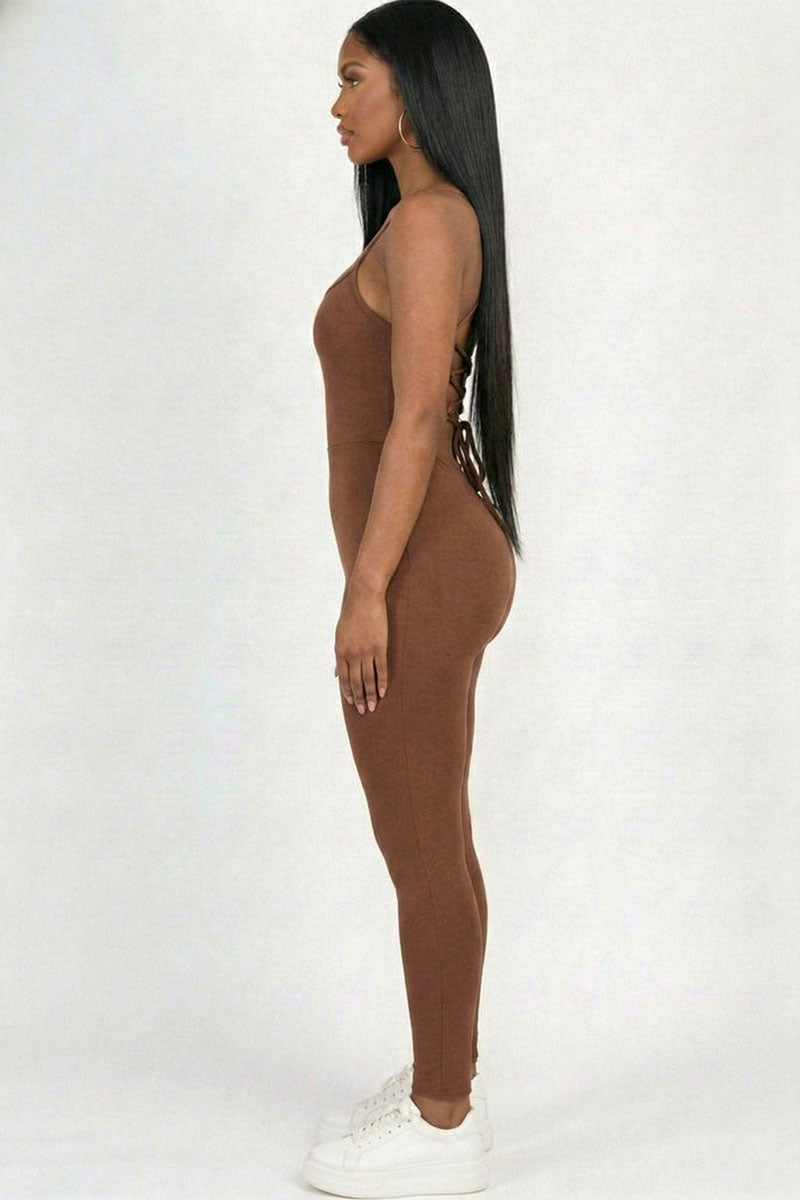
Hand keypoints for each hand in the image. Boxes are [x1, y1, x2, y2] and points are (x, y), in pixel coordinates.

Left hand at [333, 580, 387, 713]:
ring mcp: (366, 651)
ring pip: (368, 679)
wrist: (363, 598)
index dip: (348, 692)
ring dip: (371, 695)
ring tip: (374, 707)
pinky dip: (382, 682)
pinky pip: (381, 669)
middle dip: (360, 698)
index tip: (353, 703)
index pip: (343, 678)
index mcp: (340, 652)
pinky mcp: (380, 647)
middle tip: (364, 711)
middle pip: (355, 682)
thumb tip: (335, 674)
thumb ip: (339, 657)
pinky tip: (383, 692)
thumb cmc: (351, 616)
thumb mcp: (340, 636)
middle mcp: (352, 654)